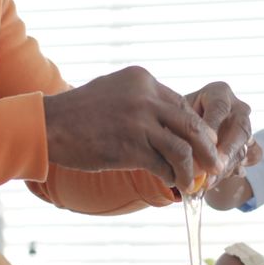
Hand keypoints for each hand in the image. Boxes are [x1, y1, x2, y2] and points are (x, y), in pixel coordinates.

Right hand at [43, 66, 221, 192]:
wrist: (49, 124)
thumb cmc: (80, 112)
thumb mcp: (115, 91)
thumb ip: (143, 100)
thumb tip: (171, 120)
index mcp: (143, 80)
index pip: (182, 105)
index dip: (197, 128)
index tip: (204, 144)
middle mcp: (145, 97)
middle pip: (191, 124)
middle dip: (207, 148)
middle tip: (214, 165)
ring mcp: (138, 122)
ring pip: (182, 148)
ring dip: (191, 169)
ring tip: (192, 182)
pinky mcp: (130, 148)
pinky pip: (163, 165)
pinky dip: (172, 177)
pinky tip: (172, 184)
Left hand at [184, 81, 254, 185]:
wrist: (189, 130)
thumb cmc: (178, 119)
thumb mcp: (176, 118)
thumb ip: (181, 129)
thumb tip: (182, 151)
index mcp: (219, 93)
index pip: (219, 107)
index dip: (212, 126)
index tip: (202, 143)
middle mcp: (237, 107)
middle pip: (239, 127)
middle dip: (227, 150)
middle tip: (214, 168)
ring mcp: (247, 126)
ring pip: (244, 146)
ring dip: (227, 166)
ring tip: (208, 182)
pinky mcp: (252, 143)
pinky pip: (253, 156)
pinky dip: (236, 170)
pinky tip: (217, 181)